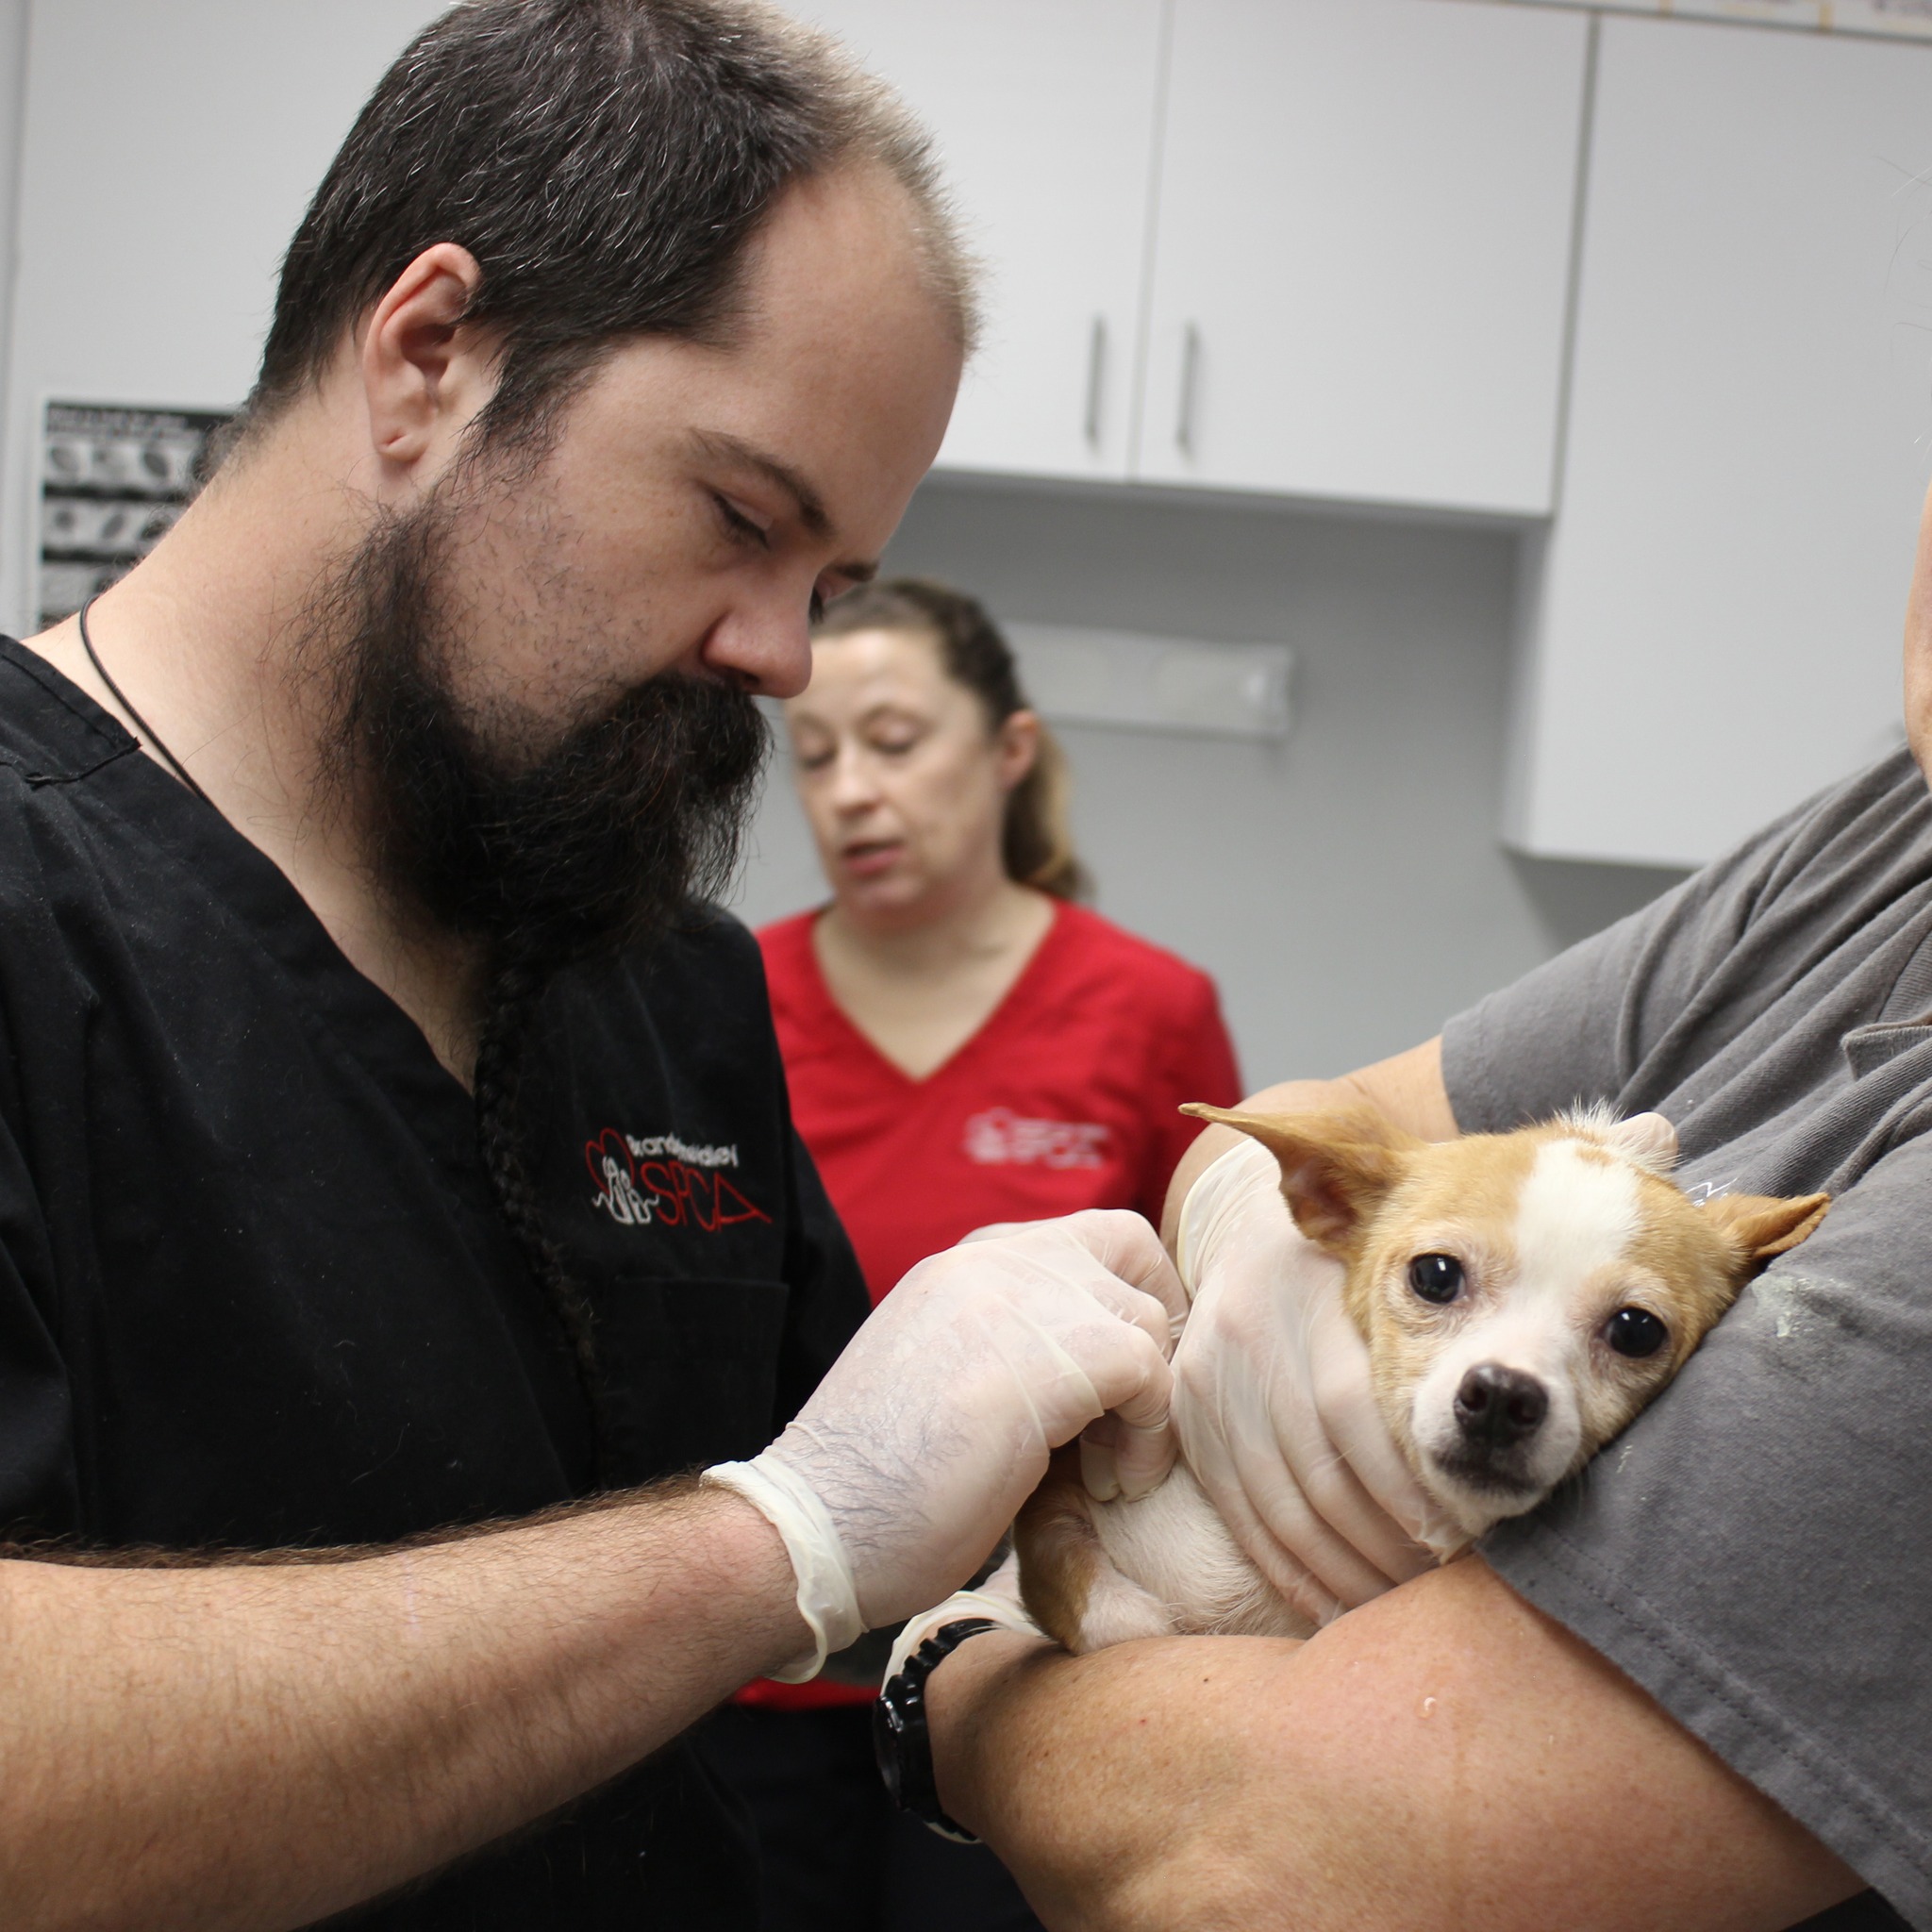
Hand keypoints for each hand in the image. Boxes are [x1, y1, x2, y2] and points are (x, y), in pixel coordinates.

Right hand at [709, 1210, 1182, 1675]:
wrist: (817, 1525)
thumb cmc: (875, 1486)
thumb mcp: (945, 1376)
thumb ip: (1007, 1347)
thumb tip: (1093, 1374)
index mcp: (961, 1265)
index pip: (1079, 1238)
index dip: (1117, 1299)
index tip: (1116, 1381)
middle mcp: (989, 1260)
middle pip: (1127, 1247)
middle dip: (1154, 1328)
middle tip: (1136, 1410)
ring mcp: (1017, 1296)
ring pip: (1144, 1315)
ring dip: (1145, 1400)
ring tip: (1106, 1471)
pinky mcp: (1049, 1356)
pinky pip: (1148, 1371)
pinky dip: (1145, 1436)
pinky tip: (1110, 1486)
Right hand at [1168, 1136, 1436, 1626]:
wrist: (1245, 1238)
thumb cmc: (1347, 1266)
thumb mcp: (1382, 1273)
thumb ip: (1426, 1341)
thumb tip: (1501, 1431)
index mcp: (1305, 1300)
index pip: (1353, 1415)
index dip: (1405, 1487)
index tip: (1460, 1538)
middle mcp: (1249, 1343)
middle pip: (1318, 1474)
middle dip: (1384, 1546)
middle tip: (1441, 1589)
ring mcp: (1209, 1386)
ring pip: (1280, 1510)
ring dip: (1343, 1573)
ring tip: (1398, 1607)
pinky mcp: (1187, 1423)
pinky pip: (1242, 1518)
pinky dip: (1290, 1572)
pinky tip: (1335, 1603)